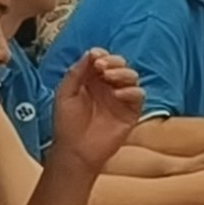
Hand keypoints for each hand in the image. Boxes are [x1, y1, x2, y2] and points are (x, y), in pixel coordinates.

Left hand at [48, 50, 143, 169]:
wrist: (75, 151)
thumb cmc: (67, 125)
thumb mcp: (64, 95)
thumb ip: (75, 73)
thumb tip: (89, 53)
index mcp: (91, 81)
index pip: (101, 60)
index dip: (100, 54)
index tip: (95, 55)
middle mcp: (108, 87)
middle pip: (119, 65)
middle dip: (113, 61)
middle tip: (101, 66)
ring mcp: (121, 98)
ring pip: (132, 76)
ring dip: (122, 73)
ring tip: (109, 77)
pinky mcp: (131, 111)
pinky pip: (138, 95)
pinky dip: (131, 91)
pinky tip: (118, 94)